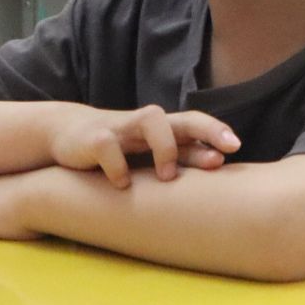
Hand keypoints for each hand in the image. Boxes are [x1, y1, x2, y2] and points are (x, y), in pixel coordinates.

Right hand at [51, 104, 240, 188]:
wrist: (68, 133)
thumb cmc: (121, 147)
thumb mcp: (151, 153)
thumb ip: (183, 158)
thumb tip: (222, 168)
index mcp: (163, 128)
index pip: (196, 123)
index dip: (216, 132)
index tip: (236, 147)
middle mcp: (146, 123)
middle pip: (182, 118)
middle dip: (206, 131)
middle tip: (219, 158)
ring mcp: (121, 128)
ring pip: (151, 120)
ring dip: (165, 147)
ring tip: (168, 177)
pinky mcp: (94, 138)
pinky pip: (109, 147)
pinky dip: (117, 167)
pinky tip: (123, 186)